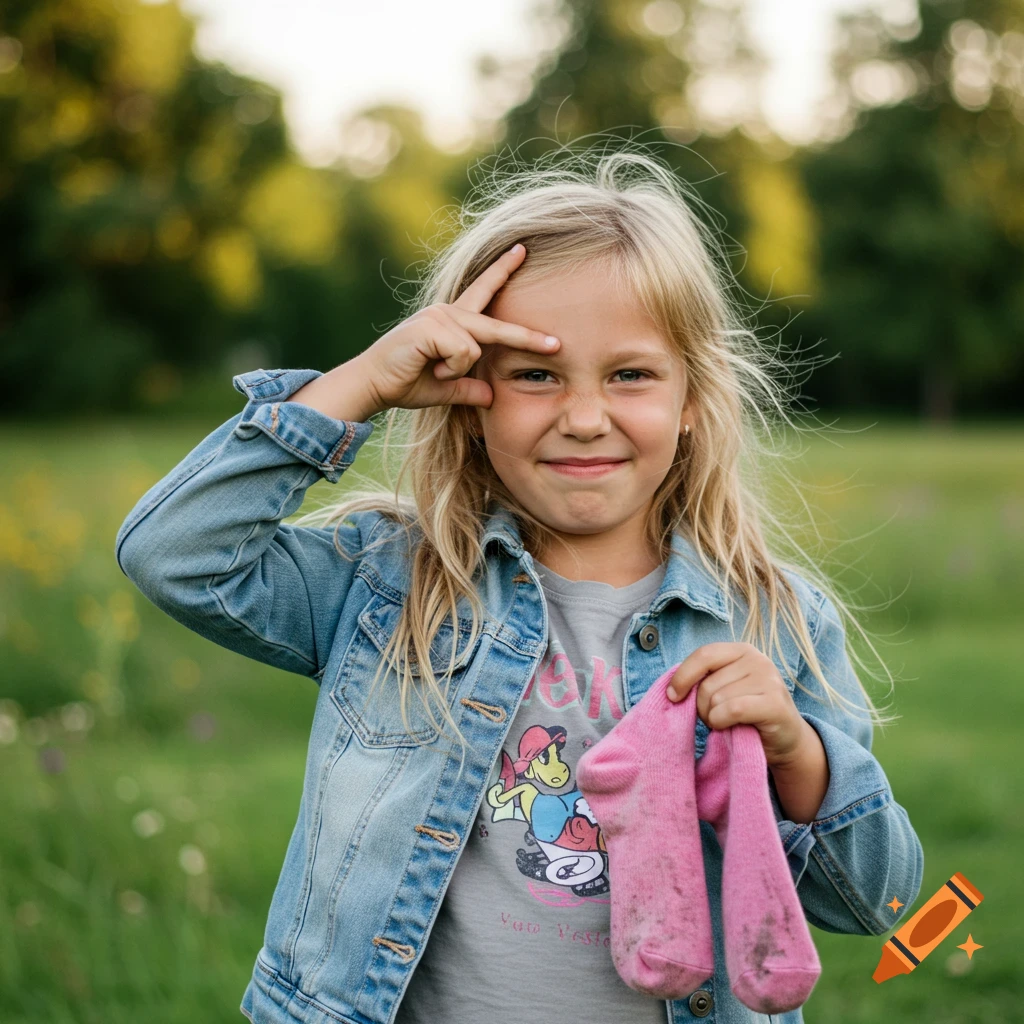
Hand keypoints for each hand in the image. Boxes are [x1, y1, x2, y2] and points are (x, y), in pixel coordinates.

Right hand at [357, 243, 559, 413]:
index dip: (503, 270)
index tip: (522, 250)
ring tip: (433, 371)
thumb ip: (469, 388)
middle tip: (557, 346)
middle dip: (526, 338)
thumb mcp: (445, 388)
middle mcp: (448, 313)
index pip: (484, 291)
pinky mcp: (430, 326)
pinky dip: (449, 368)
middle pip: (497, 325)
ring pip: (475, 348)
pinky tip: (429, 367)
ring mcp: (439, 316)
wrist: (374, 385)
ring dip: (456, 369)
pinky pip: (463, 353)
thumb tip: (492, 396)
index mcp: (453, 322)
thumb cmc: (405, 383)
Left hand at [666, 642, 809, 767]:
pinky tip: (732, 727)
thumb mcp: (724, 688)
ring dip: (714, 718)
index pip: (703, 655)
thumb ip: (704, 680)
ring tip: (729, 723)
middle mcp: (758, 659)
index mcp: (741, 650)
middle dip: (702, 707)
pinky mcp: (775, 703)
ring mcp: (769, 680)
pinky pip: (732, 710)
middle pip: (707, 683)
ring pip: (717, 699)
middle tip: (716, 718)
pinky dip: (723, 722)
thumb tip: (672, 689)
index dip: (682, 677)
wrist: (786, 740)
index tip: (672, 696)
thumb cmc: (747, 713)